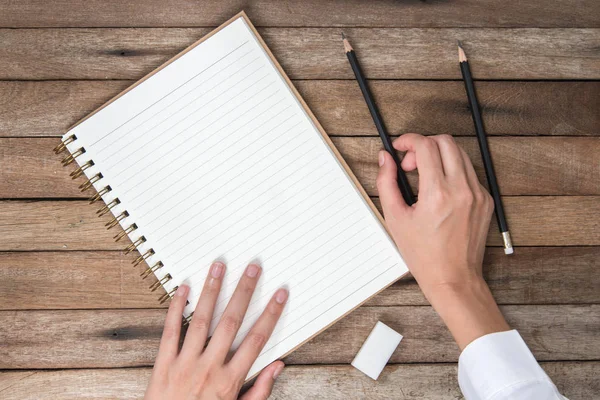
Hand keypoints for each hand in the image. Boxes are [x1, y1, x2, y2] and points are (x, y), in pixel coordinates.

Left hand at [145, 262, 287, 399]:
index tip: (279, 294)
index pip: (256, 340)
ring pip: (201, 320)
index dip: (270, 314)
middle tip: (253, 269)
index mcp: (229, 381)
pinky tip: (182, 289)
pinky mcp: (163, 364)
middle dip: (244, 292)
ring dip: (212, 291)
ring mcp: (185, 363)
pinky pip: (170, 331)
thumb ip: (259, 390)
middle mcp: (209, 368)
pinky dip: (175, 308)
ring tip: (219, 267)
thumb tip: (277, 366)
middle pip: (231, 322)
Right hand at [377, 133, 508, 348]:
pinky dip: (452, 170)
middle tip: (411, 164)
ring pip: (459, 153)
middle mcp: (461, 190)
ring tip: (424, 176)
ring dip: (439, 156)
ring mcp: (477, 194)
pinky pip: (469, 172)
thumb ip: (386, 183)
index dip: (408, 140)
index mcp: (437, 194)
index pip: (426, 146)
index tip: (399, 146)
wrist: (454, 278)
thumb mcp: (395, 218)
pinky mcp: (486, 200)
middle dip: (424, 145)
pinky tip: (440, 189)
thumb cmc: (424, 255)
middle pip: (445, 142)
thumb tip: (385, 160)